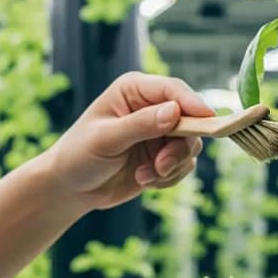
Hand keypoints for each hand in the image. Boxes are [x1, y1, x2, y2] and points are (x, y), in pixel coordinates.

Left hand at [42, 72, 213, 210]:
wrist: (71, 187)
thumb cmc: (79, 155)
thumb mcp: (106, 139)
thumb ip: (139, 125)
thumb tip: (173, 111)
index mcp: (135, 90)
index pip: (173, 90)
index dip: (192, 105)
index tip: (206, 122)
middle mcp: (152, 107)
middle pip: (190, 119)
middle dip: (180, 147)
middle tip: (161, 166)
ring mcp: (160, 132)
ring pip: (190, 145)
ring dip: (172, 166)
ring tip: (145, 176)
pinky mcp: (163, 156)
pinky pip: (184, 166)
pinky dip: (168, 177)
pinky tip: (144, 180)